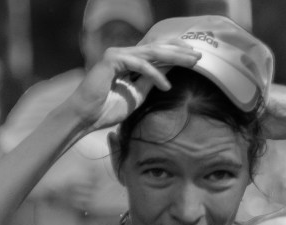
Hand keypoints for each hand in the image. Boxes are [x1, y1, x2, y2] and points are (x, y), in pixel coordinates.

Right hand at [59, 43, 200, 131]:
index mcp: (130, 60)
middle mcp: (124, 53)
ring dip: (174, 57)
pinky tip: (166, 87)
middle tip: (199, 56)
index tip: (195, 58)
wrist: (86, 117)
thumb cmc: (108, 108)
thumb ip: (151, 81)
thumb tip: (170, 71)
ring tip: (192, 64)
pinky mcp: (112, 59)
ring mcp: (117, 54)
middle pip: (157, 47)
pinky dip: (155, 75)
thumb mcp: (138, 94)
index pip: (156, 51)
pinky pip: (140, 65)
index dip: (176, 52)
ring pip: (152, 52)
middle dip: (180, 51)